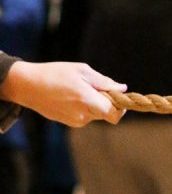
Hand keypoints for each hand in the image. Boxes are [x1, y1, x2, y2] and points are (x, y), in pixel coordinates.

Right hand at [2, 61, 126, 125]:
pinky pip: (85, 116)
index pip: (114, 115)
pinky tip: (71, 97)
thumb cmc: (55, 73)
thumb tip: (121, 88)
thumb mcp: (81, 71)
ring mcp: (76, 121)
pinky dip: (84, 108)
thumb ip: (104, 81)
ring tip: (78, 90)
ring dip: (94, 104)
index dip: (121, 108)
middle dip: (107, 103)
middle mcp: (83, 115)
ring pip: (95, 115)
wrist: (28, 86)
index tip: (119, 98)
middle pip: (106, 115)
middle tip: (97, 88)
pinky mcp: (69, 123)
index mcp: (87, 101)